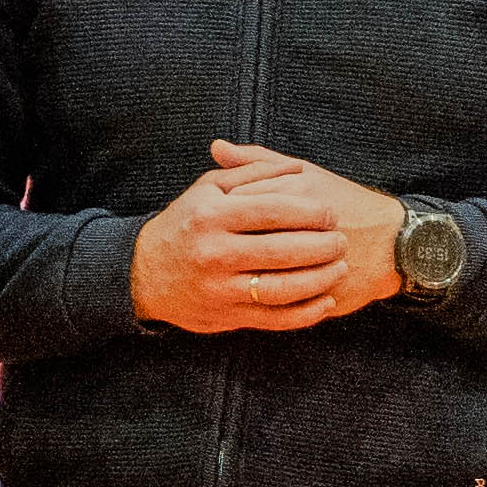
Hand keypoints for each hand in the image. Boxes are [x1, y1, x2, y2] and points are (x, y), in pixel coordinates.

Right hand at [129, 143, 400, 331]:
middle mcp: (214, 254)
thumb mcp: (207, 189)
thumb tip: (295, 167)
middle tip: (342, 240)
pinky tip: (325, 300)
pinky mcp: (226, 316)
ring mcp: (220, 289)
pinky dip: (305, 313)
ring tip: (340, 267)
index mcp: (212, 217)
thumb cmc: (185, 224)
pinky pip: (274, 319)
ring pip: (283, 288)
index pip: (273, 211)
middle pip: (283, 250)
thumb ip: (250, 173)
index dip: (310, 213)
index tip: (331, 213)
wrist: (144, 273)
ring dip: (320, 279)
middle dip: (322, 246)